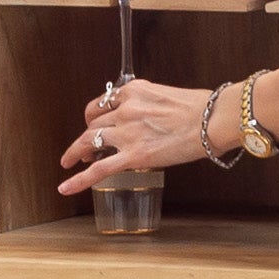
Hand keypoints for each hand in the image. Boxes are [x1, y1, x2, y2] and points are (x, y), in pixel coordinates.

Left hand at [59, 80, 222, 193]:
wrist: (213, 119)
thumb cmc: (202, 108)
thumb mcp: (168, 95)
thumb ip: (150, 105)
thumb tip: (148, 119)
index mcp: (134, 91)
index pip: (104, 102)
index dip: (96, 116)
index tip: (95, 124)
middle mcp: (126, 109)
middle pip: (93, 123)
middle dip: (86, 136)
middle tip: (82, 148)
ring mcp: (127, 133)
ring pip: (88, 142)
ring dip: (76, 152)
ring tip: (70, 162)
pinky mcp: (133, 156)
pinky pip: (98, 169)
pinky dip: (78, 180)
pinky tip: (65, 187)